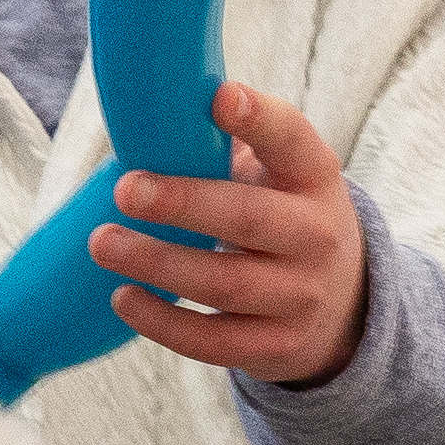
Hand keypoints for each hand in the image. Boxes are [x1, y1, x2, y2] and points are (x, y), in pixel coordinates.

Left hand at [92, 82, 368, 384]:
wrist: (340, 304)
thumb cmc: (280, 215)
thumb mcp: (277, 175)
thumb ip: (227, 143)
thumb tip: (150, 102)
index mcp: (314, 176)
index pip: (292, 139)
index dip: (259, 118)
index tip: (219, 97)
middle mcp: (318, 235)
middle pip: (249, 219)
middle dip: (184, 203)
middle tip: (124, 190)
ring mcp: (301, 297)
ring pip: (224, 284)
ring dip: (158, 263)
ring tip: (103, 244)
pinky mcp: (277, 347)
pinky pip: (215, 341)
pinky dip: (164, 322)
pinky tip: (124, 298)